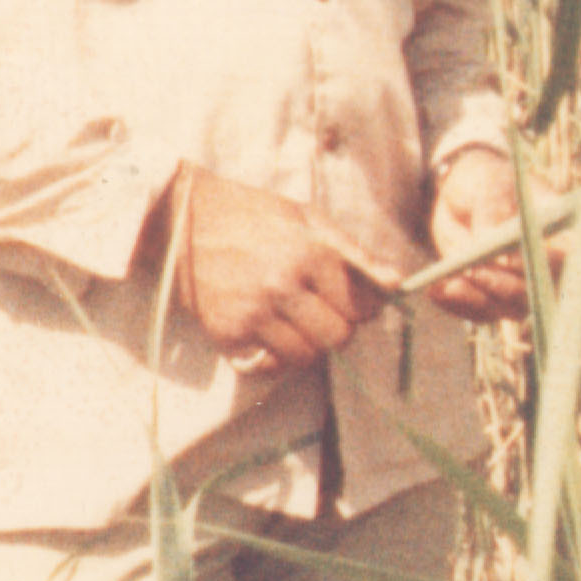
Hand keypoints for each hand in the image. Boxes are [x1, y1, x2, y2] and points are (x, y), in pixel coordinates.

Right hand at [159, 165, 387, 373]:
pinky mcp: (226, 332)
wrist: (183, 219)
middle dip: (339, 328)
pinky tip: (272, 333)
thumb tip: (397, 282)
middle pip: (338, 337)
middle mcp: (284, 285)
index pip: (363, 306)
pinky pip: (268, 366)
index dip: (365, 307)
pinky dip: (276, 357)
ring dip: (309, 344)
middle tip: (324, 312)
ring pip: (306, 356)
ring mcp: (253, 312)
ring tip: (296, 321)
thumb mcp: (308, 218)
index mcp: (311, 253)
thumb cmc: (253, 214)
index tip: (354, 301)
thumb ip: (355, 253)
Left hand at [425, 146, 549, 323]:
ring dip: (478, 299)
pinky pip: (481, 312)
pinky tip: (436, 290)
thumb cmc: (487, 182)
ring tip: (447, 283)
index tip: (510, 259)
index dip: (546, 264)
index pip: (567, 259)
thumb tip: (488, 240)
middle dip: (505, 287)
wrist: (463, 197)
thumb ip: (491, 209)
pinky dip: (458, 305)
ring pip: (509, 309)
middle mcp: (547, 268)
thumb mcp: (488, 185)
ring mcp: (521, 286)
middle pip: (540, 292)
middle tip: (474, 271)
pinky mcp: (494, 298)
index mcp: (560, 234)